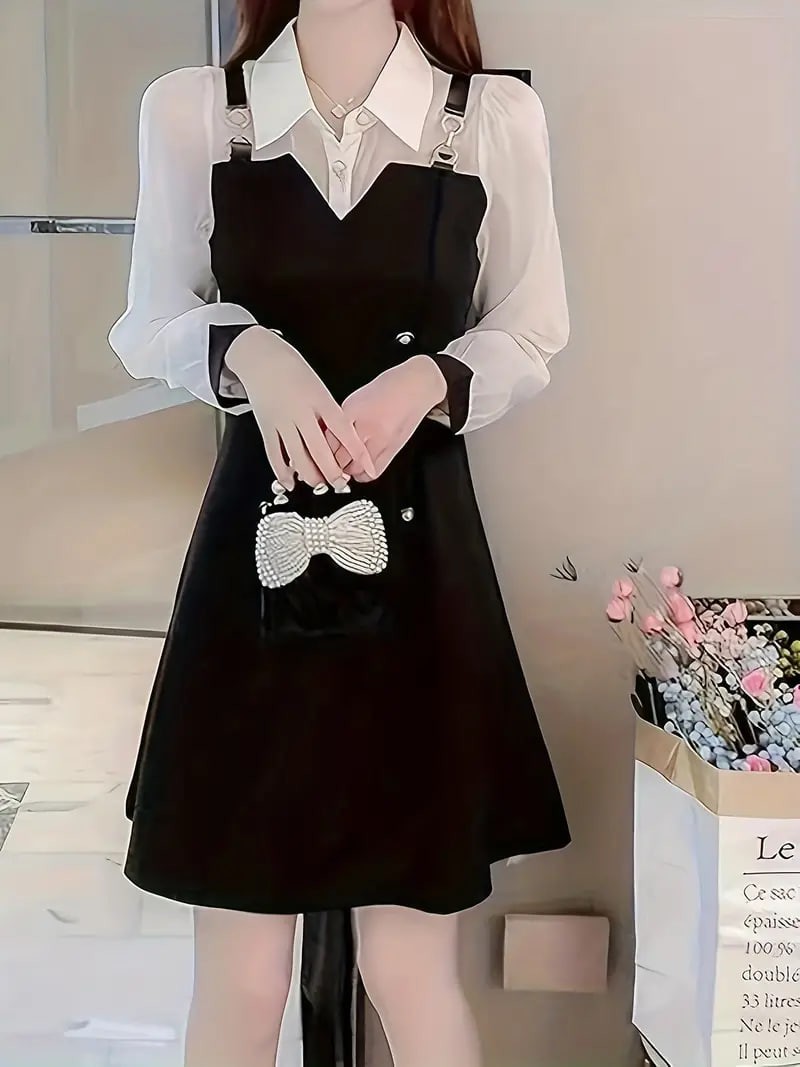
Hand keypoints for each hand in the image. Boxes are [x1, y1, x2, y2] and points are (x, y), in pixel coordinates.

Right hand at [226, 326, 375, 488]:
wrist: (261, 357)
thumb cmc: (294, 371)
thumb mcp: (319, 387)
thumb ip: (329, 413)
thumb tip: (340, 441)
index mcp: (319, 399)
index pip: (343, 430)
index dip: (356, 450)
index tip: (367, 465)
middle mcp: (301, 411)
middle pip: (319, 449)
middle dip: (332, 472)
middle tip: (341, 484)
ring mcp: (282, 420)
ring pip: (297, 456)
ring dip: (310, 475)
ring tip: (320, 484)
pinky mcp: (266, 426)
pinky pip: (274, 454)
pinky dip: (282, 471)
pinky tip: (290, 482)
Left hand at [324, 355, 447, 481]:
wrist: (414, 387)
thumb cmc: (385, 390)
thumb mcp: (354, 400)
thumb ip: (340, 421)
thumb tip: (327, 440)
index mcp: (350, 412)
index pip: (327, 441)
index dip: (320, 452)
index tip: (317, 456)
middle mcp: (364, 428)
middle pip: (338, 458)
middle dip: (331, 465)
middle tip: (327, 466)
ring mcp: (379, 440)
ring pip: (354, 469)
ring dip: (346, 472)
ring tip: (344, 468)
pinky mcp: (392, 449)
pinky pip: (372, 473)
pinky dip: (362, 476)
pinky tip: (360, 471)